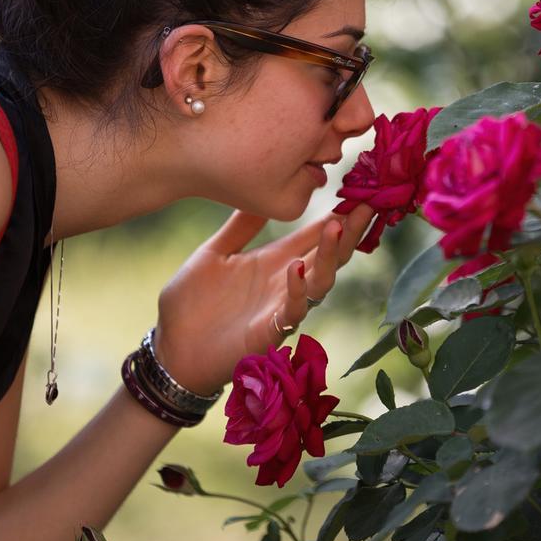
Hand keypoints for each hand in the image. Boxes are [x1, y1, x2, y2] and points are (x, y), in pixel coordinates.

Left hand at [152, 202, 376, 396]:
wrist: (173, 350)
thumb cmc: (192, 305)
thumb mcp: (214, 254)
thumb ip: (240, 227)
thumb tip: (261, 190)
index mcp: (275, 261)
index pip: (315, 235)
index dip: (339, 215)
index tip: (361, 192)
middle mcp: (286, 282)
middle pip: (329, 254)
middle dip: (349, 231)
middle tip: (368, 205)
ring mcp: (281, 307)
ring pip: (321, 280)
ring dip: (330, 255)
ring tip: (335, 227)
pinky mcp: (270, 331)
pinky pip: (293, 309)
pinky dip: (298, 289)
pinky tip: (297, 267)